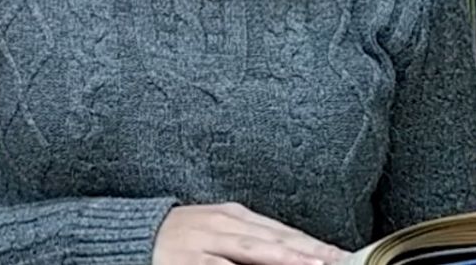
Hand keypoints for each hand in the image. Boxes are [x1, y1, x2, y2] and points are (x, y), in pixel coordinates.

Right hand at [152, 203, 349, 264]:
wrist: (131, 235)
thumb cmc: (180, 238)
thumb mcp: (217, 230)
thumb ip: (252, 241)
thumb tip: (294, 253)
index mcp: (233, 216)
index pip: (284, 232)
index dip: (315, 245)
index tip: (344, 257)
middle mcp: (222, 225)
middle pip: (275, 240)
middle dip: (310, 252)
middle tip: (339, 261)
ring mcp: (205, 244)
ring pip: (253, 252)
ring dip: (286, 258)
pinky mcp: (188, 262)